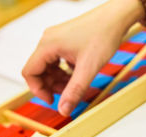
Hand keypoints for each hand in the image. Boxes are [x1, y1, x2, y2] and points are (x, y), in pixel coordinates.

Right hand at [22, 0, 143, 116]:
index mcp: (48, 45)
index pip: (29, 72)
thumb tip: (64, 110)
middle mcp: (48, 40)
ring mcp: (56, 38)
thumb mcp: (88, 68)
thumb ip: (75, 90)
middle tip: (67, 95)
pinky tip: (78, 74)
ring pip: (49, 65)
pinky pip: (58, 59)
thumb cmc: (103, 36)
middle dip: (50, 86)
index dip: (38, 90)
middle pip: (38, 69)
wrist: (116, 17)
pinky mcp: (65, 39)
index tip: (53, 101)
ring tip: (74, 86)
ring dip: (58, 79)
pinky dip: (65, 70)